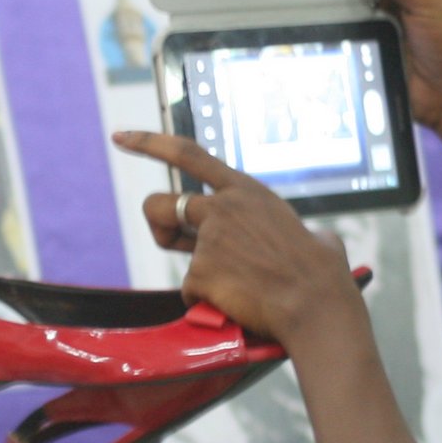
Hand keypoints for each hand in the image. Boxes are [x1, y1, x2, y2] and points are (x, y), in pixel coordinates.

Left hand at [112, 131, 357, 348]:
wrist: (316, 305)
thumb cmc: (322, 274)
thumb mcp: (310, 231)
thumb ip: (291, 231)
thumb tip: (317, 241)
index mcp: (245, 191)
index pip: (187, 154)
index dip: (148, 143)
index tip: (119, 137)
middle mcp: (222, 208)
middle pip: (158, 205)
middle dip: (159, 226)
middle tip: (175, 244)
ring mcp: (208, 239)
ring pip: (180, 258)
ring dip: (198, 273)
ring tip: (236, 286)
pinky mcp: (200, 272)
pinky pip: (191, 292)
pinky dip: (209, 303)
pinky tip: (240, 304)